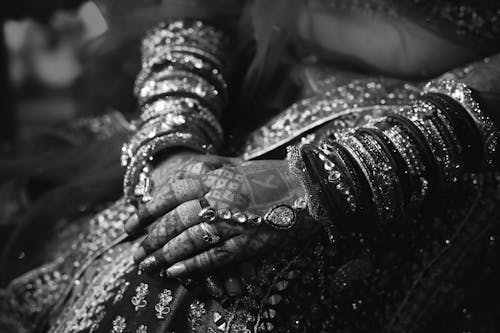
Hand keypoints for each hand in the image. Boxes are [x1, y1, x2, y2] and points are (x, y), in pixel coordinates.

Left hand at [133, 160, 319, 277]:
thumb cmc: (274, 176)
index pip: (171, 193)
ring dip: (165, 254)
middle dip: (151, 238)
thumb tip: (187, 174)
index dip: (147, 210)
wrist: (310, 185)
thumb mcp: (238, 166)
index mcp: (216, 177)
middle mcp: (220, 198)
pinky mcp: (249, 242)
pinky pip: (214, 256)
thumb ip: (212, 171)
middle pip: (175, 220)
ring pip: (189, 239)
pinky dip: (192, 265)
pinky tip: (175, 272)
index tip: (130, 225)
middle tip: (136, 252)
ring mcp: (233, 221)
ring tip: (148, 265)